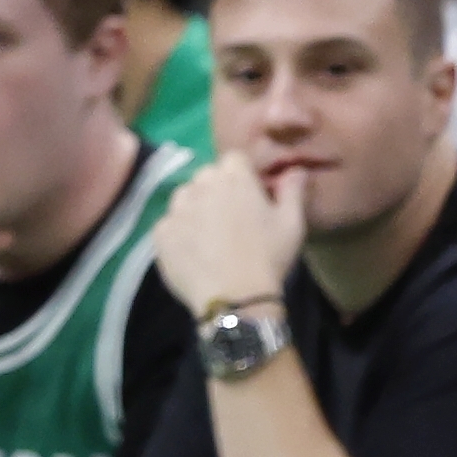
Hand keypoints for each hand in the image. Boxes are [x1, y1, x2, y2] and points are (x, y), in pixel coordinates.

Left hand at [151, 152, 302, 317]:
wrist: (235, 297)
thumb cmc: (268, 257)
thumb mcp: (291, 223)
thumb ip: (292, 190)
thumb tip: (296, 169)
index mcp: (233, 178)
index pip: (234, 159)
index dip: (243, 175)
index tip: (251, 195)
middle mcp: (200, 185)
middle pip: (207, 176)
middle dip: (218, 189)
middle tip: (232, 217)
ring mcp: (175, 209)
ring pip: (184, 197)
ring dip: (196, 206)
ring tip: (210, 234)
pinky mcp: (160, 232)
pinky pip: (169, 223)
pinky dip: (179, 232)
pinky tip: (194, 251)